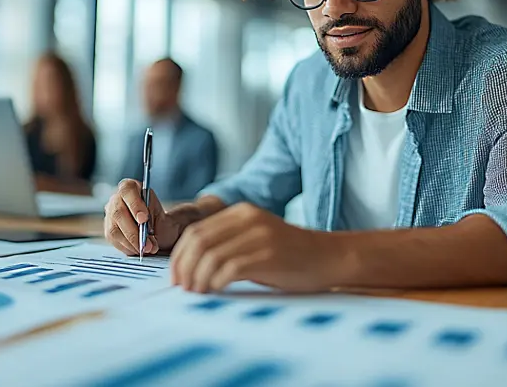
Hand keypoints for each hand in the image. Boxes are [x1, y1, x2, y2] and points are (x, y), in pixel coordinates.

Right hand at [104, 179, 184, 255]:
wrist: (157, 228)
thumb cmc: (158, 218)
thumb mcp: (159, 213)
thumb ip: (152, 218)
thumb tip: (145, 231)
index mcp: (129, 187)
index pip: (127, 191)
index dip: (134, 205)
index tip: (144, 219)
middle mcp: (116, 199)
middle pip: (118, 213)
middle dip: (134, 231)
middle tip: (148, 243)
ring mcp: (109, 215)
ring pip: (115, 230)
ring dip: (133, 242)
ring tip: (148, 249)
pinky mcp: (108, 230)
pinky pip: (115, 241)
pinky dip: (129, 247)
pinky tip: (139, 249)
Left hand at [170, 203, 336, 292]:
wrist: (329, 257)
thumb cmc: (290, 256)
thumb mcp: (256, 240)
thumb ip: (228, 244)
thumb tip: (190, 268)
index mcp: (241, 213)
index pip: (196, 231)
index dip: (180, 256)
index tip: (176, 277)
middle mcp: (248, 219)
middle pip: (198, 241)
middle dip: (184, 268)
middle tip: (182, 288)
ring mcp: (259, 235)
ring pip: (210, 256)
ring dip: (198, 278)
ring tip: (197, 293)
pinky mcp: (269, 254)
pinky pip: (229, 268)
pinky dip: (215, 282)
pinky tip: (215, 291)